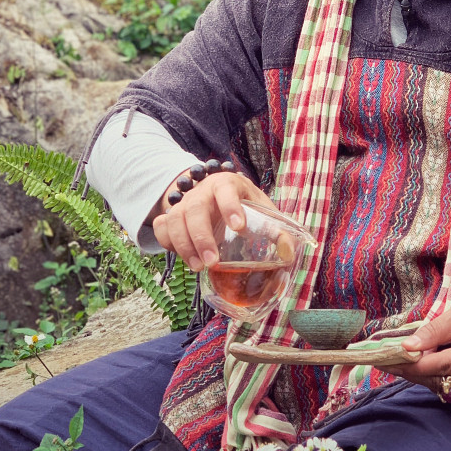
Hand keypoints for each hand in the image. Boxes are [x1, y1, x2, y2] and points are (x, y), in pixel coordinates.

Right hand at [152, 171, 274, 271]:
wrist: (218, 196)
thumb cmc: (245, 206)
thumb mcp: (264, 211)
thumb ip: (279, 231)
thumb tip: (288, 253)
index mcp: (227, 184)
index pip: (226, 189)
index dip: (230, 206)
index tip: (239, 227)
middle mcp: (202, 191)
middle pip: (195, 208)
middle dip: (201, 236)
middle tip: (212, 261)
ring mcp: (184, 203)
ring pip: (174, 219)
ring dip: (184, 245)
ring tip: (198, 266)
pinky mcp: (171, 216)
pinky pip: (162, 227)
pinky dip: (167, 243)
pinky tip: (183, 257)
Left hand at [390, 300, 450, 408]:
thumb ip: (435, 330)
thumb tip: (407, 347)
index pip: (438, 366)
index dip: (409, 364)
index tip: (385, 360)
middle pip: (437, 381)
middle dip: (411, 370)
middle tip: (388, 360)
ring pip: (442, 390)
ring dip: (424, 376)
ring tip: (411, 360)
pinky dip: (439, 381)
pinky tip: (434, 367)